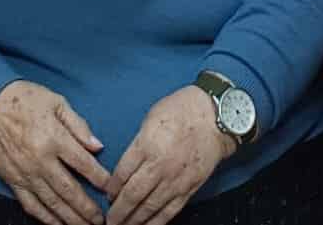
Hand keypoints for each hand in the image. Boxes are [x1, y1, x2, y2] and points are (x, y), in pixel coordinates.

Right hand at [0, 80, 108, 224]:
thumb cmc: (26, 99)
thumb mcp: (57, 102)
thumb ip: (79, 125)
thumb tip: (98, 146)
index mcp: (54, 138)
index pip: (84, 164)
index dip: (100, 178)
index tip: (111, 188)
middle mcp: (41, 160)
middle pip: (69, 190)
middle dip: (87, 208)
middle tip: (101, 219)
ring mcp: (26, 173)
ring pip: (52, 203)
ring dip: (70, 218)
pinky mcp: (13, 181)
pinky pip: (31, 205)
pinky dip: (45, 218)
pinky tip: (57, 224)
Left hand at [106, 86, 234, 224]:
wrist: (215, 116)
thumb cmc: (182, 110)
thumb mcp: (151, 118)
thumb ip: (138, 142)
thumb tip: (128, 162)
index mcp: (146, 145)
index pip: (122, 173)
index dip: (112, 187)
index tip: (108, 194)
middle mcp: (159, 165)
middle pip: (132, 195)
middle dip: (118, 211)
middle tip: (109, 220)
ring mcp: (175, 179)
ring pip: (149, 207)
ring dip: (134, 220)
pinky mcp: (189, 188)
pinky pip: (170, 210)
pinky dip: (156, 222)